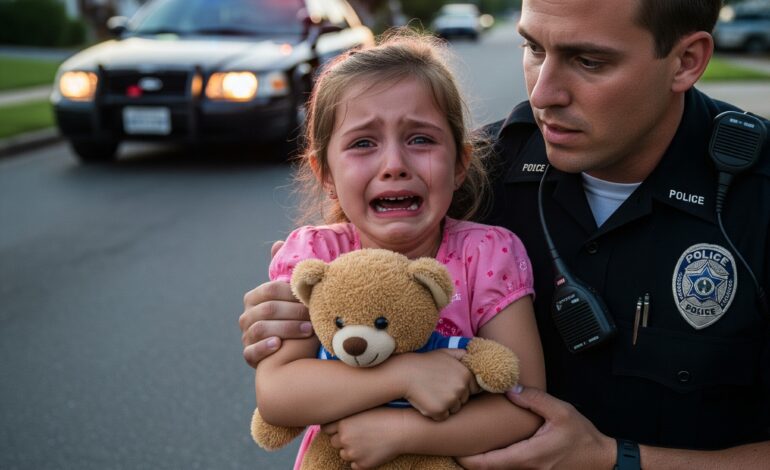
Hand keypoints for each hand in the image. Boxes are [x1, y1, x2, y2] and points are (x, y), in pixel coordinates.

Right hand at [239, 241, 311, 367]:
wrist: (290, 349)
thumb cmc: (293, 317)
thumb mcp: (290, 295)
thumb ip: (286, 272)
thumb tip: (278, 243)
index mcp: (255, 297)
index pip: (271, 290)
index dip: (292, 293)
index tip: (312, 298)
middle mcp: (247, 315)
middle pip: (267, 309)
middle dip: (293, 312)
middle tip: (314, 316)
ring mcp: (246, 335)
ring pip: (261, 329)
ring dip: (286, 328)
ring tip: (308, 330)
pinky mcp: (249, 355)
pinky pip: (251, 352)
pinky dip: (264, 348)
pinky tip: (279, 345)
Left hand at [322, 407, 406, 468]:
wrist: (401, 429)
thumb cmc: (385, 415)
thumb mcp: (363, 409)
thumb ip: (347, 416)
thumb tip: (334, 421)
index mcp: (343, 423)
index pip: (326, 429)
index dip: (333, 428)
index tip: (340, 427)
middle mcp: (344, 438)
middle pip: (334, 442)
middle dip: (343, 440)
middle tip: (358, 435)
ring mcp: (352, 453)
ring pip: (344, 454)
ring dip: (352, 451)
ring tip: (368, 442)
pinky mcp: (361, 464)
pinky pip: (355, 465)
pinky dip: (361, 460)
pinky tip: (372, 451)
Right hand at [397, 349, 480, 420]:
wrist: (405, 373)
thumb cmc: (425, 363)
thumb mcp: (445, 353)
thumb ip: (462, 354)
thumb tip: (472, 356)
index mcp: (466, 374)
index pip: (473, 389)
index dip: (461, 388)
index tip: (449, 383)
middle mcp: (461, 388)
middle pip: (463, 400)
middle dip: (453, 397)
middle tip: (437, 387)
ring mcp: (451, 400)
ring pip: (454, 409)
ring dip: (445, 405)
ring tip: (432, 393)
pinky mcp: (440, 410)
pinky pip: (443, 417)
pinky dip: (435, 412)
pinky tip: (427, 401)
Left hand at [456, 386, 614, 469]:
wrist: (602, 459)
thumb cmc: (582, 436)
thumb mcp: (561, 411)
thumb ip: (534, 399)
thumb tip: (510, 389)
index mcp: (529, 456)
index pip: (491, 463)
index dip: (470, 460)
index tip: (455, 451)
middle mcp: (527, 469)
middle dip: (472, 461)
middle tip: (456, 446)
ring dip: (485, 463)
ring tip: (469, 446)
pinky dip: (498, 463)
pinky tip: (492, 451)